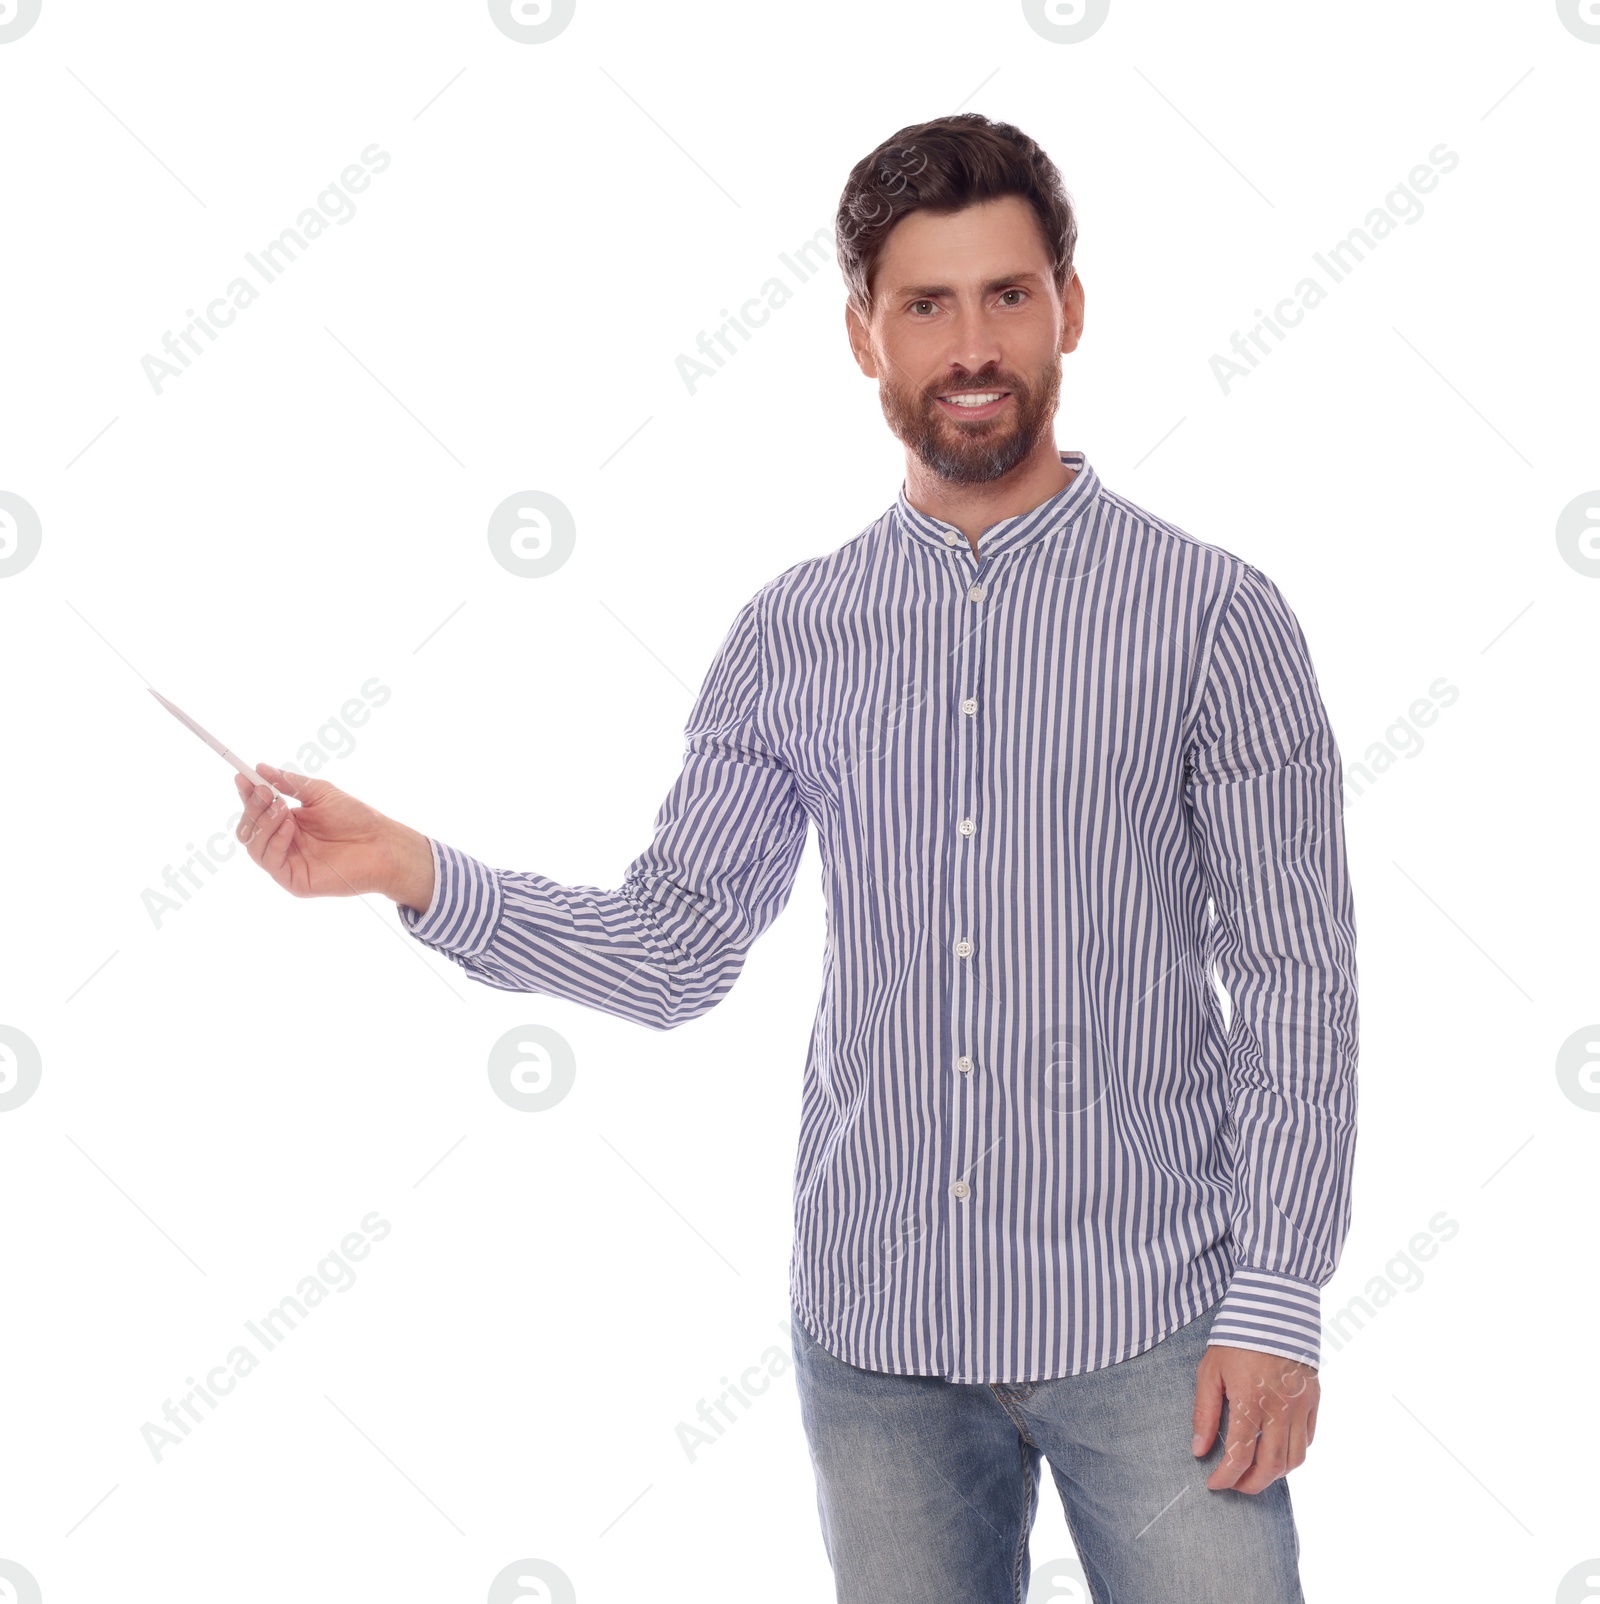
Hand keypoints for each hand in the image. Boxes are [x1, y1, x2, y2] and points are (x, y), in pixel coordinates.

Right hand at [231, 762, 433, 908]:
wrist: (381, 843)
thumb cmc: (357, 818)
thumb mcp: (320, 793)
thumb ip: (290, 783)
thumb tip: (261, 768)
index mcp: (288, 823)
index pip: (257, 811)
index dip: (247, 795)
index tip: (242, 777)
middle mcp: (284, 844)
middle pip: (249, 829)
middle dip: (253, 808)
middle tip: (265, 792)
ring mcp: (287, 863)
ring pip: (254, 846)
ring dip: (263, 823)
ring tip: (281, 807)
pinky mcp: (294, 880)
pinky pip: (271, 861)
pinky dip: (275, 841)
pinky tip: (288, 826)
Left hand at [1191, 1343, 1317, 1493]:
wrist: (1272, 1310)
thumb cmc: (1236, 1339)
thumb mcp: (1210, 1372)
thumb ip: (1205, 1413)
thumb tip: (1199, 1450)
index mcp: (1250, 1402)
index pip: (1240, 1456)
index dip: (1225, 1477)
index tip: (1213, 1484)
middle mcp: (1280, 1410)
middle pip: (1271, 1467)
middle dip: (1250, 1485)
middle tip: (1234, 1485)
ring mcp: (1300, 1406)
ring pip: (1294, 1459)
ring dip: (1274, 1474)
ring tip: (1254, 1472)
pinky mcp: (1313, 1400)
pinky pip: (1307, 1440)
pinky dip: (1293, 1454)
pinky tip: (1276, 1451)